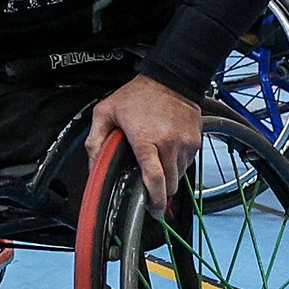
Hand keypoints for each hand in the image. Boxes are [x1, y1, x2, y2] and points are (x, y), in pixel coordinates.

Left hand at [86, 75, 202, 216]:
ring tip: (156, 164)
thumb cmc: (137, 95)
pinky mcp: (195, 141)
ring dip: (168, 177)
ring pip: (179, 176)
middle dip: (160, 192)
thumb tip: (93, 168)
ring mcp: (185, 143)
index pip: (154, 179)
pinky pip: (187, 163)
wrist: (170, 78)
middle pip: (169, 184)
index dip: (154, 200)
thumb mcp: (106, 113)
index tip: (153, 211)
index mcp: (145, 139)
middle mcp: (169, 143)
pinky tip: (166, 153)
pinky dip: (176, 165)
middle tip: (150, 191)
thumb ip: (96, 141)